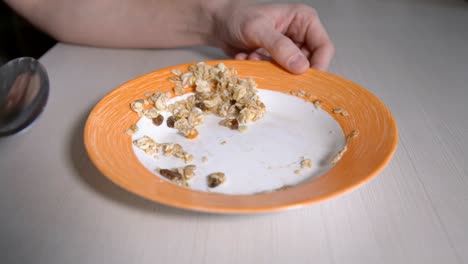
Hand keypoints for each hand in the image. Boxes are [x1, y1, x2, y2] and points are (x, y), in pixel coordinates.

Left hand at [213, 3, 333, 73]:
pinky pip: (278, 74)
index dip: (318, 66)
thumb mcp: (258, 30)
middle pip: (310, 63)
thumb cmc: (238, 18)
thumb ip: (279, 47)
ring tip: (254, 58)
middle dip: (289, 70)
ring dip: (273, 71)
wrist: (219, 24)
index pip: (324, 48)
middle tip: (269, 69)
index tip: (304, 81)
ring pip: (292, 71)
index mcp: (305, 21)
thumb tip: (301, 67)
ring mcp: (290, 49)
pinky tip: (248, 58)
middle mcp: (301, 35)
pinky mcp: (277, 60)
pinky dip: (263, 71)